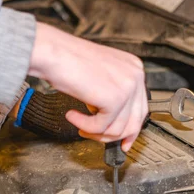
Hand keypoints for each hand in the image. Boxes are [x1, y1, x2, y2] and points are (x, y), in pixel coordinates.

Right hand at [28, 22, 147, 151]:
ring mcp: (127, 87)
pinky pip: (101, 127)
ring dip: (96, 133)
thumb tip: (115, 121)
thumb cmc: (68, 60)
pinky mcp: (114, 98)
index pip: (140, 108)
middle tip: (96, 137)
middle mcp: (136, 76)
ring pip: (118, 129)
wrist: (53, 51)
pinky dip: (85, 126)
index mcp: (134, 68)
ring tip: (80, 125)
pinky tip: (72, 115)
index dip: (130, 130)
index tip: (123, 142)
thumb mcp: (101, 75)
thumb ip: (113, 93)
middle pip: (134, 122)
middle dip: (113, 136)